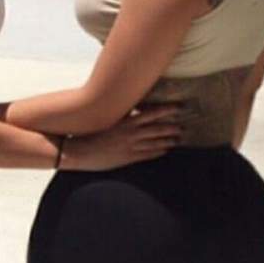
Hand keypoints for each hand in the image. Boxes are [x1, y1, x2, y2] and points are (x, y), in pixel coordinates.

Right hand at [62, 106, 180, 171]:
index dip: (167, 110)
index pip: (152, 113)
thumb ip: (122, 111)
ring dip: (168, 140)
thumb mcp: (107, 117)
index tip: (178, 107)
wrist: (80, 151)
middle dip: (172, 127)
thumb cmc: (90, 132)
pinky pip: (147, 155)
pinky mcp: (127, 158)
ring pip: (155, 143)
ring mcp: (130, 147)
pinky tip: (165, 150)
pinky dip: (158, 152)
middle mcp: (131, 134)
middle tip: (184, 125)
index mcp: (126, 121)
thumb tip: (134, 103)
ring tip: (178, 139)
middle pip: (157, 129)